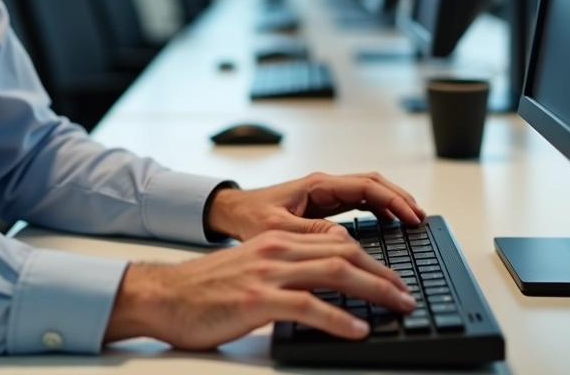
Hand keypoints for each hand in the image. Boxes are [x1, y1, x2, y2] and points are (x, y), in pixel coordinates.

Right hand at [104, 229, 416, 349]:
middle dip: (383, 274)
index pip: (338, 242)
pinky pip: (308, 306)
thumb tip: (322, 291)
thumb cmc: (203, 291)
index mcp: (277, 242)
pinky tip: (357, 328)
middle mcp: (276, 251)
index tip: (393, 278)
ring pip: (335, 273)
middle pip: (345, 253)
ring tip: (397, 307)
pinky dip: (339, 318)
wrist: (162, 296)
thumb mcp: (251, 271)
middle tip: (406, 295)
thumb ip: (285, 273)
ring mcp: (267, 274)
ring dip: (374, 290)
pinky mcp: (257, 300)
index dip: (372, 259)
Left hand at [206, 172, 424, 241]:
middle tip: (420, 218)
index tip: (411, 217)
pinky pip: (359, 203)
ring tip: (412, 220)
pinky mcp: (323, 206)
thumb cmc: (249, 217)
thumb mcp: (278, 229)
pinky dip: (378, 210)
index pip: (366, 186)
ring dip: (392, 203)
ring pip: (368, 192)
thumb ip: (310, 233)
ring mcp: (325, 195)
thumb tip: (343, 241)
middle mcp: (325, 186)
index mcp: (317, 186)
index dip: (393, 201)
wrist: (231, 213)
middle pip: (373, 185)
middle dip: (399, 198)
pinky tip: (389, 223)